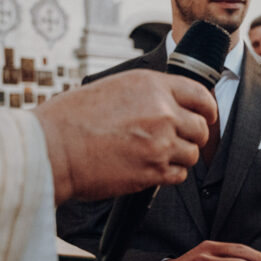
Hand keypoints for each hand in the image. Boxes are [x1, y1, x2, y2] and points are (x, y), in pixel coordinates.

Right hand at [33, 70, 216, 203]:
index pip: (200, 95)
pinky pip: (179, 174)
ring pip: (192, 153)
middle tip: (178, 142)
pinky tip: (150, 169)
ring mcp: (160, 142)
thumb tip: (171, 104)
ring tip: (155, 156)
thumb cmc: (72, 118)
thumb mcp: (114, 87)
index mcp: (152, 85)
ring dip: (179, 157)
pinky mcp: (153, 170)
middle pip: (201, 128)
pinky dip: (169, 174)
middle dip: (193, 137)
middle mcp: (162, 111)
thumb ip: (148, 94)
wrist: (53, 148)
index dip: (208, 109)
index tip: (207, 117)